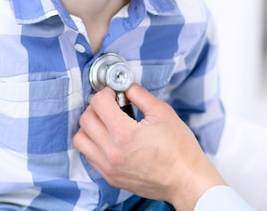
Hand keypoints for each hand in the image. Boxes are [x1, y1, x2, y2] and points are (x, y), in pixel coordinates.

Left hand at [73, 84, 225, 210]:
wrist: (186, 181)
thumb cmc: (179, 149)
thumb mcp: (163, 112)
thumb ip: (140, 95)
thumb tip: (125, 87)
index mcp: (124, 133)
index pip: (98, 103)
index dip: (106, 92)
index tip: (115, 94)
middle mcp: (111, 152)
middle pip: (85, 119)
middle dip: (97, 107)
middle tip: (111, 105)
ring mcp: (108, 167)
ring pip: (80, 139)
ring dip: (90, 126)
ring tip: (107, 123)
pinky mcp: (109, 177)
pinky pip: (89, 156)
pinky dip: (93, 144)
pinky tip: (110, 139)